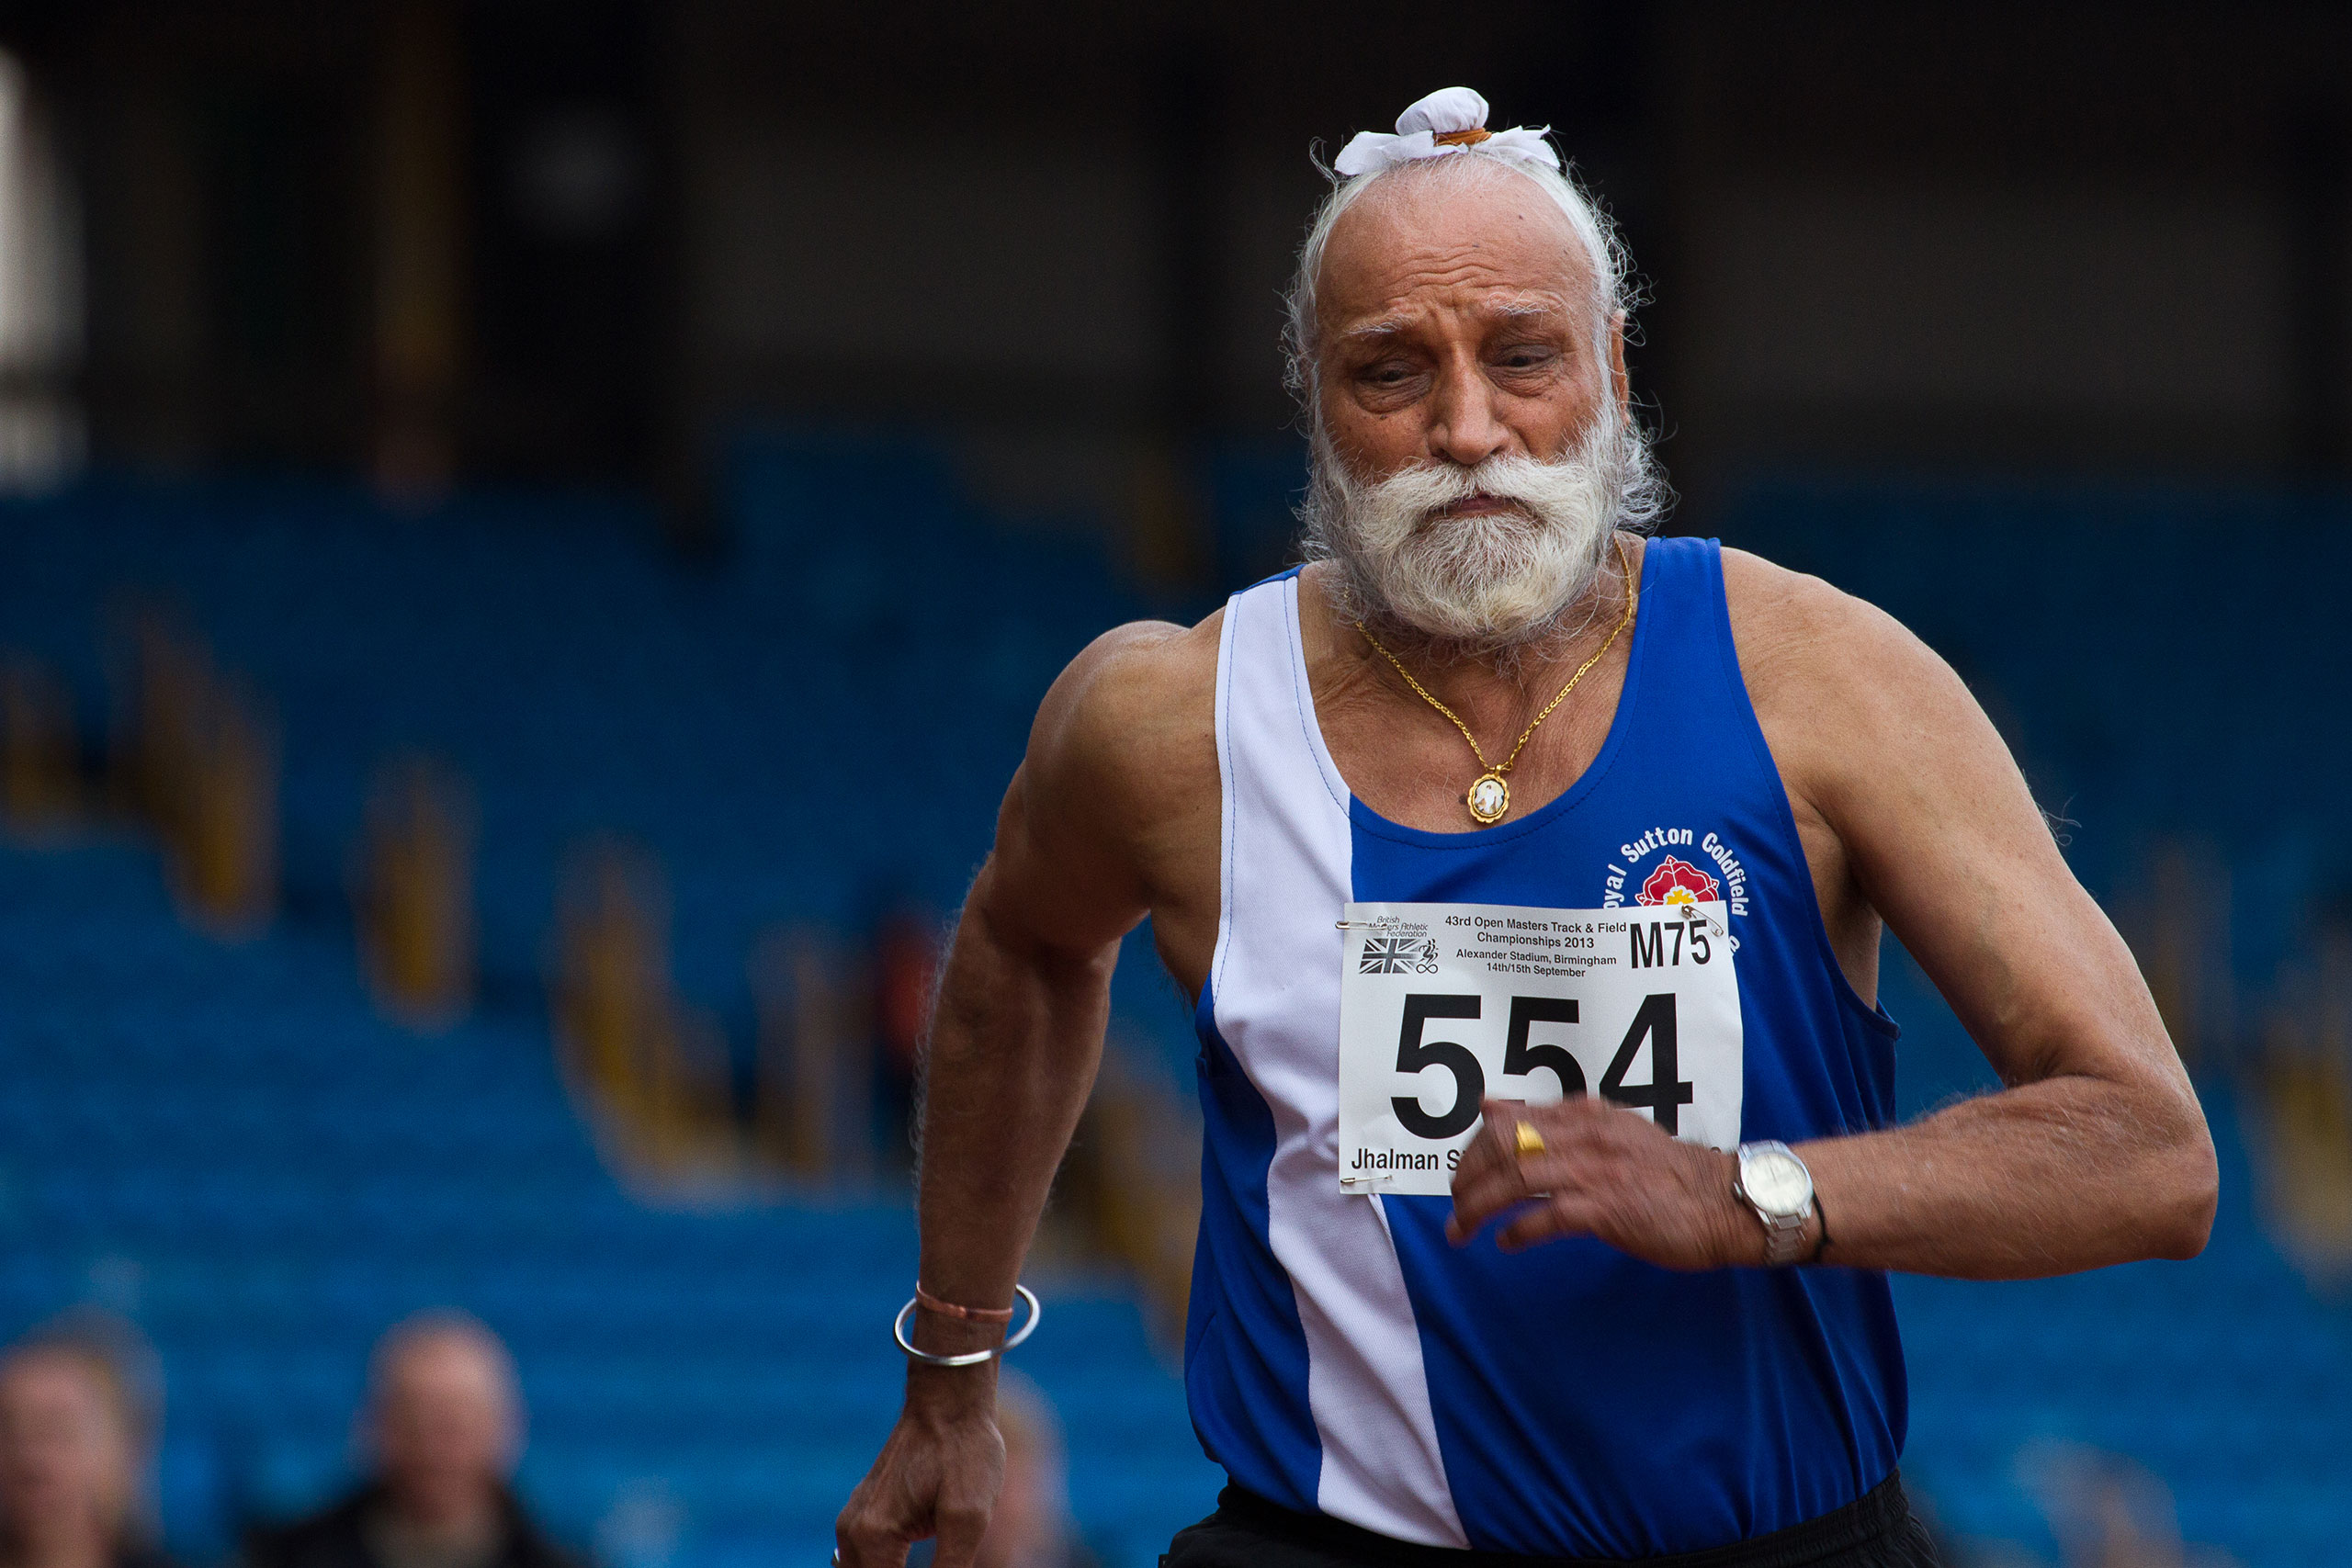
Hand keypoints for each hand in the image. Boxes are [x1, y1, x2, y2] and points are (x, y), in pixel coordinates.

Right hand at [836, 1366, 1004, 1567]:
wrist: (950, 1402)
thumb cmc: (964, 1451)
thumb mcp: (969, 1517)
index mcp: (874, 1537)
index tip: (947, 1565)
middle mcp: (852, 1533)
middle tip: (945, 1559)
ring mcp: (852, 1523)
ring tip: (937, 1559)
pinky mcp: (862, 1516)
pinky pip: (862, 1565)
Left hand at [1446, 1095, 1755, 1268]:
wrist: (1723, 1200)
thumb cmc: (1666, 1173)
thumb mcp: (1607, 1130)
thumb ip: (1551, 1120)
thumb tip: (1490, 1107)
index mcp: (1583, 1115)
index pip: (1506, 1120)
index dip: (1473, 1149)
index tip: (1461, 1173)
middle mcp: (1584, 1136)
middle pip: (1501, 1146)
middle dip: (1466, 1177)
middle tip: (1454, 1206)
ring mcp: (1594, 1171)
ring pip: (1515, 1179)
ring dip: (1478, 1207)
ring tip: (1461, 1230)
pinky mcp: (1606, 1209)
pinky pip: (1545, 1217)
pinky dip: (1518, 1232)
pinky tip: (1506, 1243)